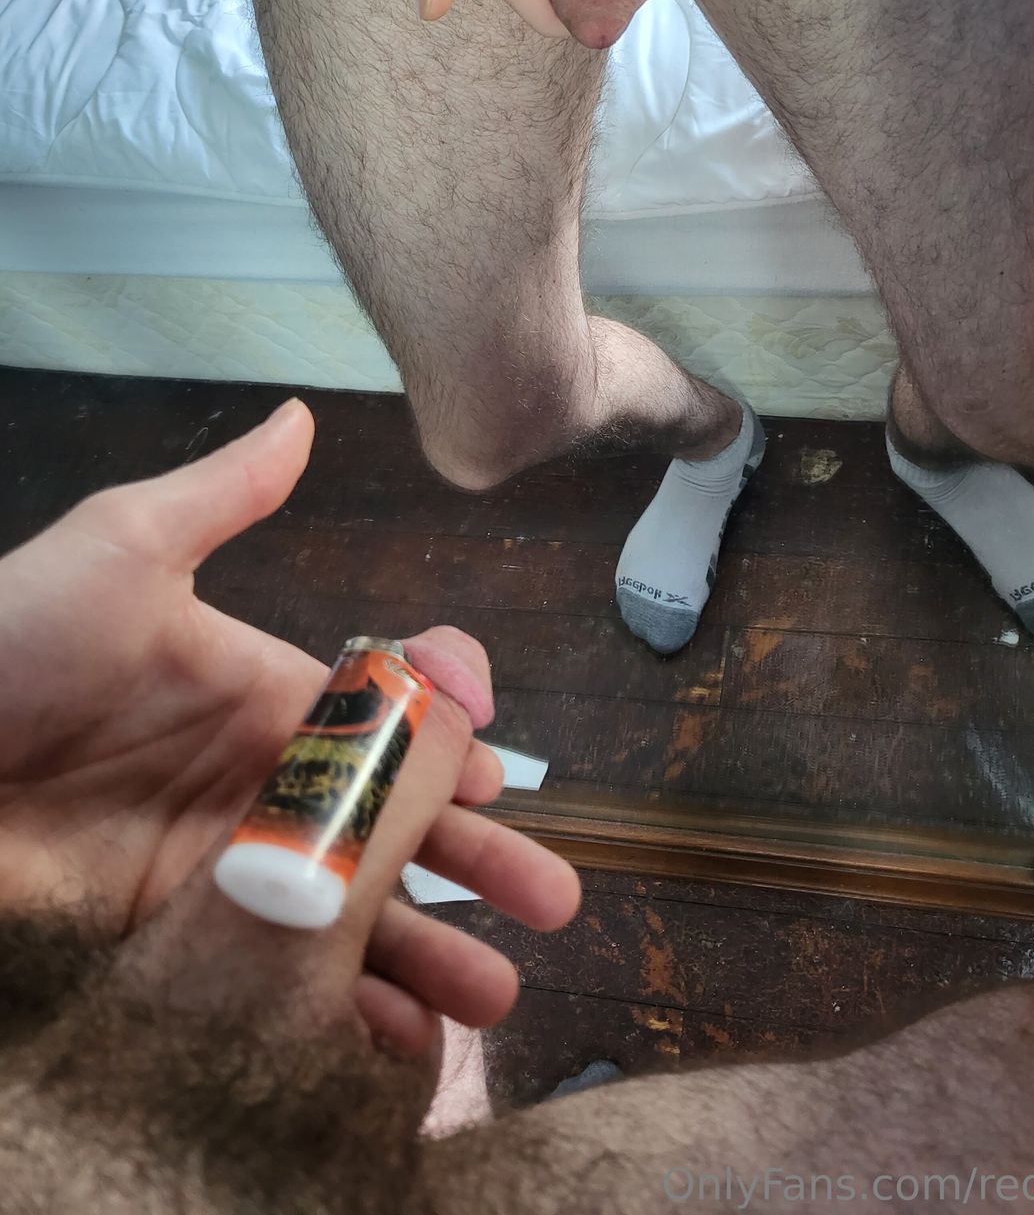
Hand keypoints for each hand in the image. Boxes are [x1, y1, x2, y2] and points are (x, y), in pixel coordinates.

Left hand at [0, 401, 578, 1046]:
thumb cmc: (15, 644)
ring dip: (426, 953)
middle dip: (477, 861)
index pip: (388, 721)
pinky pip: (277, 981)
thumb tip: (302, 416)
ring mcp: (224, 870)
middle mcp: (263, 785)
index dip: (453, 747)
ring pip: (350, 913)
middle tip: (551, 902)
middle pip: (392, 828)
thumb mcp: (121, 551)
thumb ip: (222, 496)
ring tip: (493, 996)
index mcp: (268, 695)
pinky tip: (398, 1045)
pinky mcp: (175, 945)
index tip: (507, 777)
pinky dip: (341, 1016)